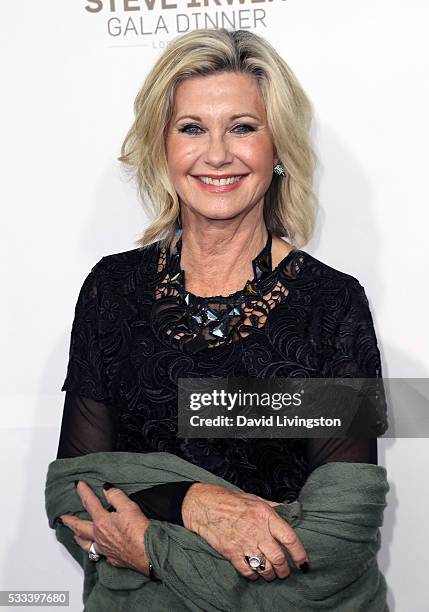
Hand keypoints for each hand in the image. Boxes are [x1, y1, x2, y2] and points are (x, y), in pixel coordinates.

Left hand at [60, 481, 150, 575]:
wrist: (148, 553)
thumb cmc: (139, 531)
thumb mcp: (129, 507)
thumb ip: (116, 496)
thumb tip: (106, 489)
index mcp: (102, 522)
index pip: (90, 503)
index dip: (84, 492)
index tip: (78, 485)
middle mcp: (99, 536)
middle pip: (80, 527)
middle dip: (70, 521)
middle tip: (63, 517)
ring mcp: (104, 549)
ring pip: (86, 544)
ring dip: (78, 538)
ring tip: (74, 535)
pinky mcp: (112, 558)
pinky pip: (98, 554)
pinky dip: (94, 550)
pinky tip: (96, 549)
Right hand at [181, 483, 307, 581]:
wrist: (205, 506)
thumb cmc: (231, 501)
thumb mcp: (255, 498)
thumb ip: (273, 507)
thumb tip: (289, 511)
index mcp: (265, 515)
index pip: (289, 537)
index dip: (299, 553)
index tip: (303, 562)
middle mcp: (257, 530)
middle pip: (278, 558)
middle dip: (284, 570)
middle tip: (285, 572)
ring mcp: (243, 543)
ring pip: (265, 567)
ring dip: (270, 574)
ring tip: (271, 574)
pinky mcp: (231, 553)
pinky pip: (248, 571)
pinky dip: (254, 576)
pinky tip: (255, 573)